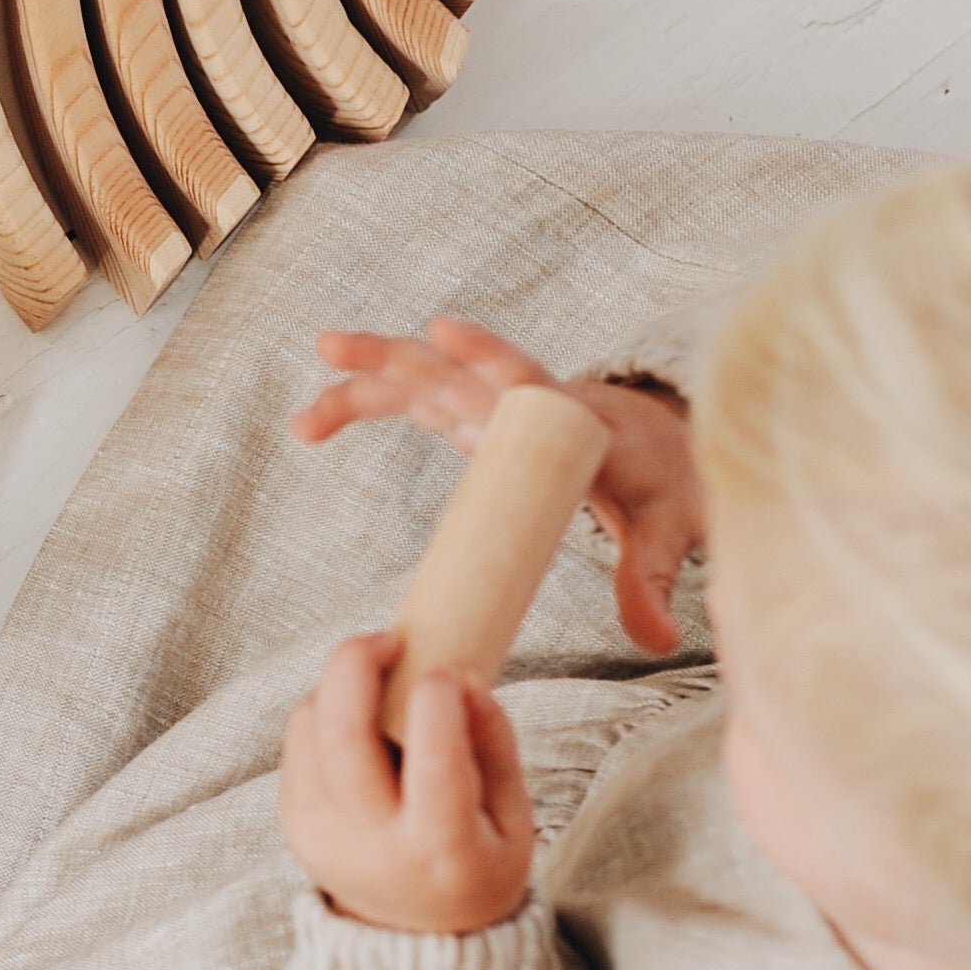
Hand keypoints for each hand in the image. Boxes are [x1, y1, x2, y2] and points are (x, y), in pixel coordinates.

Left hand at [282, 634, 535, 933]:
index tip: (444, 670)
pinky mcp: (294, 822)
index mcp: (439, 849)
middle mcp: (369, 842)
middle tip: (388, 640)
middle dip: (356, 666)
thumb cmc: (477, 865)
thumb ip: (495, 747)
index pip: (432, 763)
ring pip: (310, 729)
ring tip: (380, 682)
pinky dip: (325, 714)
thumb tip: (463, 678)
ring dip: (339, 686)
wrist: (415, 939)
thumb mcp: (513, 820)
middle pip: (341, 734)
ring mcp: (320, 834)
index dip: (435, 703)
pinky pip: (299, 743)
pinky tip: (360, 720)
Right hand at [291, 315, 703, 653]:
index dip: (484, 350)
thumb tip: (657, 641)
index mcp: (564, 413)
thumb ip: (653, 578)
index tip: (443, 328)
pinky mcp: (463, 414)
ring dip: (358, 385)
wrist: (657, 450)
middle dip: (390, 356)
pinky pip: (405, 399)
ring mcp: (483, 402)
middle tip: (332, 348)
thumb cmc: (663, 481)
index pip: (522, 374)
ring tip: (302, 421)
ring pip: (413, 379)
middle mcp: (514, 397)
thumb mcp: (668, 528)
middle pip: (446, 366)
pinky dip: (361, 404)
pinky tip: (312, 427)